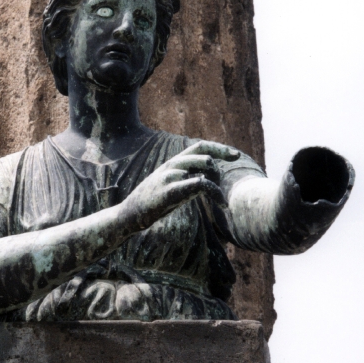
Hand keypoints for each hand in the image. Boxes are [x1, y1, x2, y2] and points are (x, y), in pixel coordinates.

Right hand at [120, 140, 239, 230]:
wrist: (128, 216)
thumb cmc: (151, 204)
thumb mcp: (169, 187)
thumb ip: (185, 179)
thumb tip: (204, 178)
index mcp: (172, 163)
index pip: (199, 146)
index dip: (219, 148)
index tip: (235, 155)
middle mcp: (172, 165)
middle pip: (204, 153)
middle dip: (221, 162)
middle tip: (226, 180)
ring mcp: (170, 177)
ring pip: (204, 166)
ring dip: (217, 181)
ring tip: (220, 198)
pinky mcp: (169, 191)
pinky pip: (198, 184)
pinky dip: (214, 191)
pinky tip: (220, 202)